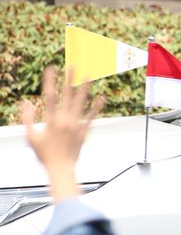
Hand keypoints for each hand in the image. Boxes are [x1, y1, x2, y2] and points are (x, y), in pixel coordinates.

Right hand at [19, 66, 104, 200]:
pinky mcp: (84, 132)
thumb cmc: (44, 155)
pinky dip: (96, 107)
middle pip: (67, 95)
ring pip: (81, 103)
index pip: (49, 96)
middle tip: (73, 66)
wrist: (61, 169)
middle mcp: (64, 120)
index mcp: (50, 120)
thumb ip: (27, 119)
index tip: (51, 68)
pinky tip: (101, 97)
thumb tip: (25, 103)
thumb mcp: (30, 137)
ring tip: (89, 76)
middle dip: (69, 80)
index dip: (50, 81)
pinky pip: (91, 117)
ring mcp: (76, 125)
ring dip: (85, 89)